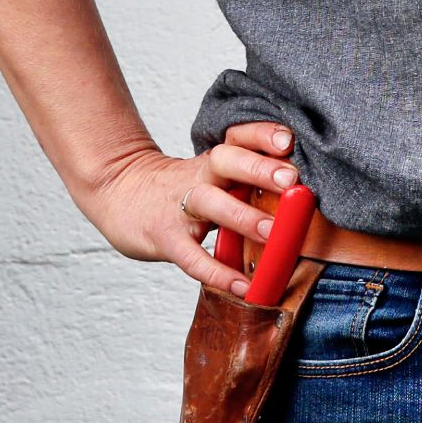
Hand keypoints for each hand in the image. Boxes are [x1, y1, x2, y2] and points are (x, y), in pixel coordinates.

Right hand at [83, 119, 299, 297]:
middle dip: (259, 168)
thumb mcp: (210, 174)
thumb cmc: (178, 188)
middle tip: (292, 180)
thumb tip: (304, 196)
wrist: (117, 194)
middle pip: (226, 161)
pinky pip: (191, 257)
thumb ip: (247, 180)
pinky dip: (217, 273)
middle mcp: (198, 177)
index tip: (288, 139)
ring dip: (242, 216)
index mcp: (213, 161)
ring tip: (273, 232)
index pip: (237, 137)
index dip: (261, 135)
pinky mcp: (164, 238)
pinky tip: (244, 287)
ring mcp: (178, 207)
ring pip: (209, 203)